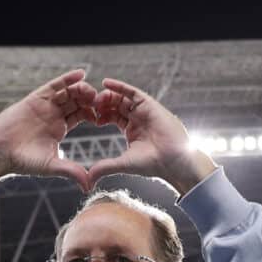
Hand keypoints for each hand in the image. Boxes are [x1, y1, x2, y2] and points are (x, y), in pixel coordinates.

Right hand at [0, 69, 96, 194]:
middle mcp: (53, 114)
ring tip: (91, 91)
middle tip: (101, 101)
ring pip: (67, 92)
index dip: (93, 113)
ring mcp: (44, 105)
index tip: (104, 115)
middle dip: (89, 99)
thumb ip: (71, 171)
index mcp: (60, 128)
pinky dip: (67, 79)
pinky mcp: (35, 98)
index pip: (81, 115)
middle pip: (77, 100)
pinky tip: (80, 74)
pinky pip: (53, 86)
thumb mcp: (51, 165)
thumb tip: (90, 186)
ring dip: (81, 89)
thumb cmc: (23, 161)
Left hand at [88, 78, 216, 195]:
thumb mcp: (123, 163)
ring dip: (108, 95)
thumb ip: (105, 167)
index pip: (112, 116)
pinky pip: (132, 92)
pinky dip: (119, 86)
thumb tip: (88, 178)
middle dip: (102, 104)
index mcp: (131, 129)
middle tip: (90, 106)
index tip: (90, 117)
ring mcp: (144, 110)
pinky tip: (105, 83)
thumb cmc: (153, 164)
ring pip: (122, 97)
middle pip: (116, 104)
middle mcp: (138, 118)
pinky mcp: (149, 104)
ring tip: (96, 98)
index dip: (100, 115)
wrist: (173, 161)